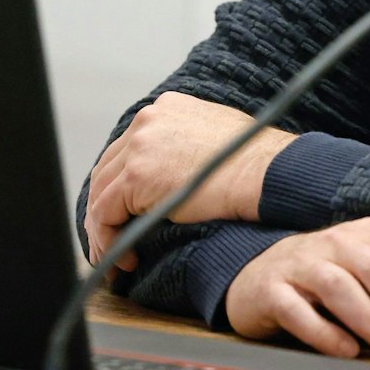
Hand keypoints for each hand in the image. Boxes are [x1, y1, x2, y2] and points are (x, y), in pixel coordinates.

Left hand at [85, 92, 293, 270]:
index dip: (121, 188)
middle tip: (111, 243)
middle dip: (105, 210)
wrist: (268, 173)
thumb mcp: (216, 138)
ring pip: (101, 194)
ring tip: (117, 260)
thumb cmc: (256, 164)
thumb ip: (187, 146)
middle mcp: (146, 121)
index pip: (127, 151)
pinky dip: (108, 240)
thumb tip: (176, 174)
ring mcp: (139, 146)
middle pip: (108, 170)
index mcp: (165, 109)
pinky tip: (125, 260)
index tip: (125, 216)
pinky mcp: (137, 176)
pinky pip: (105, 213)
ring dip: (104, 231)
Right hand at [225, 217, 369, 361]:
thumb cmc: (326, 279)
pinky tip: (347, 351)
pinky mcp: (271, 288)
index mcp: (369, 234)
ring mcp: (301, 263)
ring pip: (341, 287)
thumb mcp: (368, 273)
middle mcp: (336, 242)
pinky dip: (325, 333)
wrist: (259, 276)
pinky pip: (298, 310)